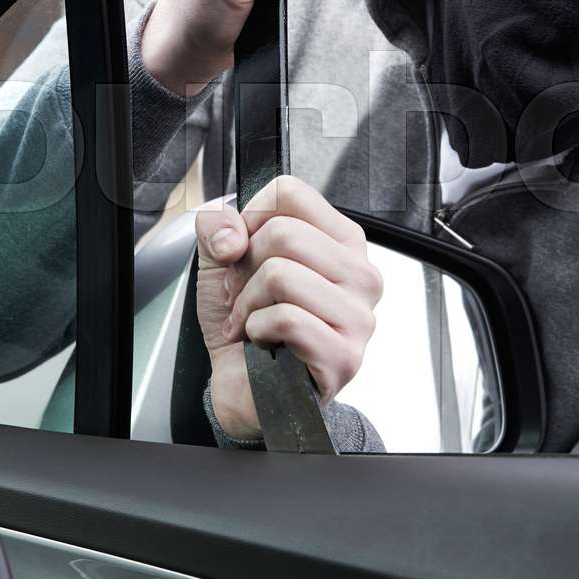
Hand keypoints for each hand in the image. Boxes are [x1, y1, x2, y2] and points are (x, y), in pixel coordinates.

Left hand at [194, 176, 382, 440]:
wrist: (245, 386)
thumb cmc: (248, 323)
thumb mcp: (222, 261)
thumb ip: (217, 225)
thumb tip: (230, 235)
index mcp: (342, 241)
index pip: (290, 192)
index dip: (251, 221)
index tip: (247, 255)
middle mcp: (361, 274)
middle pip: (283, 233)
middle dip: (246, 270)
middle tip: (250, 298)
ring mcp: (359, 317)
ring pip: (281, 275)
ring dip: (249, 304)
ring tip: (256, 323)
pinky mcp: (345, 356)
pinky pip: (286, 319)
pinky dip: (258, 331)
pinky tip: (266, 344)